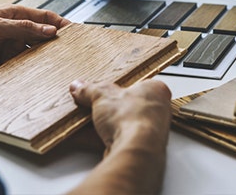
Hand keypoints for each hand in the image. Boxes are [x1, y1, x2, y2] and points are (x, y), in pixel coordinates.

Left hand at [0, 5, 69, 81]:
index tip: (74, 32)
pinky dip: (25, 73)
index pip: (44, 17)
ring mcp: (11, 49)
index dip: (60, 23)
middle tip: (68, 52)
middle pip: (42, 37)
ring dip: (40, 61)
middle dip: (54, 44)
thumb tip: (48, 29)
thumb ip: (23, 28)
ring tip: (52, 67)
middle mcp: (15, 32)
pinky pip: (22, 69)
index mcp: (14, 17)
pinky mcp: (5, 65)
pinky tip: (30, 76)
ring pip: (34, 55)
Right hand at [68, 79, 170, 193]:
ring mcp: (147, 132)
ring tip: (82, 119)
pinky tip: (83, 135)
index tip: (98, 89)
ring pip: (118, 124)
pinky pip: (114, 140)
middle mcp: (155, 111)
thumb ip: (90, 90)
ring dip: (99, 123)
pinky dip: (98, 138)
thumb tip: (80, 87)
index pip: (134, 84)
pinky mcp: (136, 149)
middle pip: (124, 106)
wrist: (134, 151)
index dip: (114, 87)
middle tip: (88, 103)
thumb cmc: (133, 118)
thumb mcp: (103, 95)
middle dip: (104, 107)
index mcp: (155, 91)